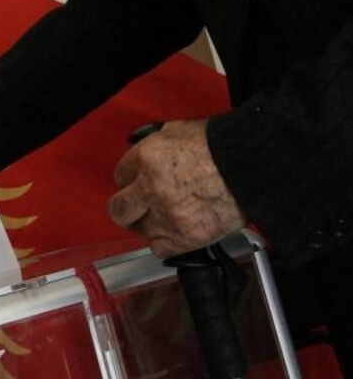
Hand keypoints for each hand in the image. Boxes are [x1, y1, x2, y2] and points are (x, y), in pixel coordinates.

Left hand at [107, 119, 246, 256]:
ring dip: (148, 224)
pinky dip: (165, 241)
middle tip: (137, 205)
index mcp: (150, 157)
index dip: (129, 179)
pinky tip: (174, 229)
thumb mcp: (183, 130)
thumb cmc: (229, 145)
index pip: (120, 175)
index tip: (135, 183)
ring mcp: (168, 216)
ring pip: (139, 230)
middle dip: (127, 206)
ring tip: (163, 215)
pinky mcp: (186, 237)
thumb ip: (159, 145)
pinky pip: (159, 248)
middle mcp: (153, 188)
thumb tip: (149, 155)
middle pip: (119, 209)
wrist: (259, 166)